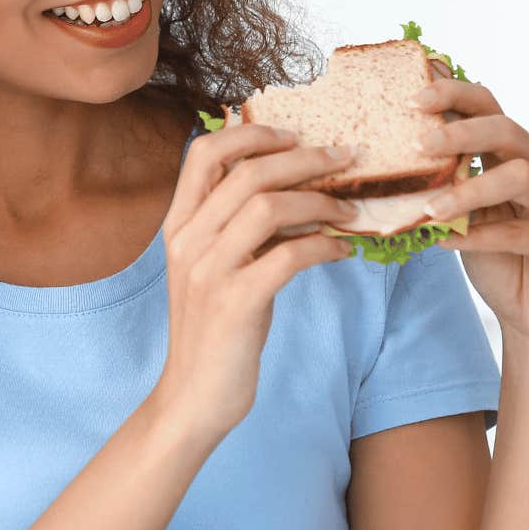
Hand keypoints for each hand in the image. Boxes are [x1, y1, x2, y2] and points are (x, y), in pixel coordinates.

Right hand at [154, 123, 360, 438]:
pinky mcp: (235, 304)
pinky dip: (323, 244)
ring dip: (319, 200)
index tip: (293, 135)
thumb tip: (298, 187)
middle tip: (344, 157)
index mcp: (178, 225)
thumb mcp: (216, 268)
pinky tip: (342, 249)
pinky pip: (288, 256)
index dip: (251, 133)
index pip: (204, 152)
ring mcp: (208, 272)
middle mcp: (187, 241)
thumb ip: (239, 227)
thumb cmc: (214, 329)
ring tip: (350, 206)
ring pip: (267, 207)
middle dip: (304, 158)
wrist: (193, 396)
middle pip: (247, 173)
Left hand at [411, 62, 528, 352]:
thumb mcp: (462, 214)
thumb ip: (443, 184)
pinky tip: (448, 242)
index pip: (487, 107)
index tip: (412, 99)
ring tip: (430, 208)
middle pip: (506, 130)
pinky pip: (520, 231)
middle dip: (459, 132)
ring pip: (519, 175)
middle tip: (418, 144)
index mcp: (513, 152)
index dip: (453, 95)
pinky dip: (481, 236)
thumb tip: (388, 160)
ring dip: (469, 189)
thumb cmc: (497, 257)